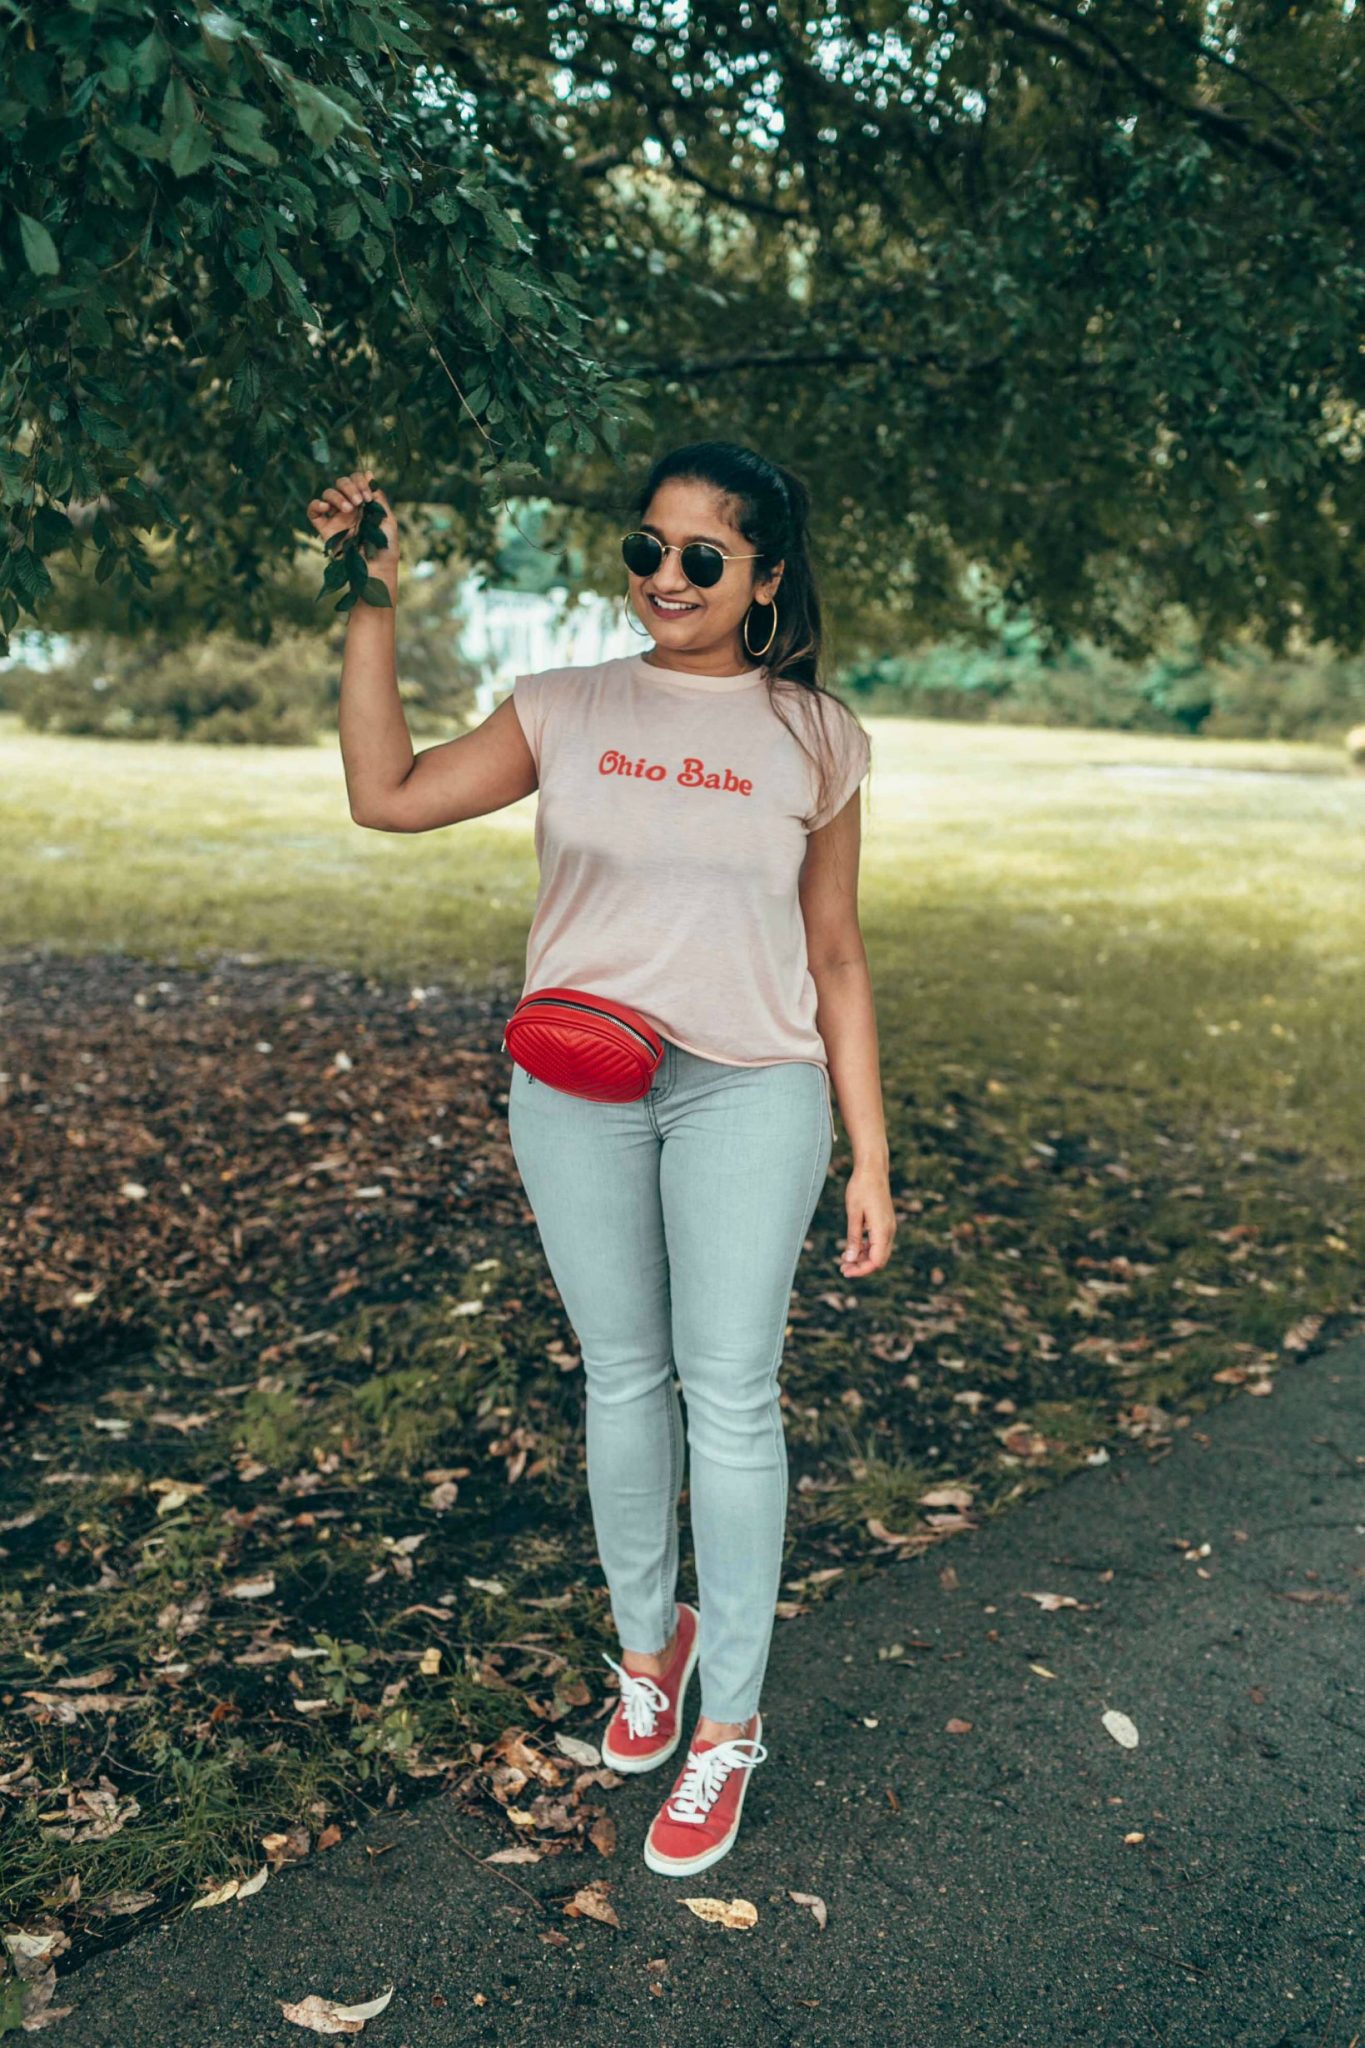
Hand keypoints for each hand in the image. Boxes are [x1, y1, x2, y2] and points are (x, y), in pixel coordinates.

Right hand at [306, 470, 399, 575]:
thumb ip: (378, 497)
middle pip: (341, 483)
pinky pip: (312, 510)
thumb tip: (369, 474)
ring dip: (338, 496)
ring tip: (349, 509)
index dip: (360, 481)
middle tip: (360, 502)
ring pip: (328, 493)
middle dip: (351, 487)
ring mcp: (335, 517)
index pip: (356, 480)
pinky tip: (326, 508)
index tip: (368, 496)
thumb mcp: (387, 519)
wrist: (376, 569)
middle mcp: (348, 508)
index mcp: (364, 503)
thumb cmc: (385, 547)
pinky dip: (316, 504)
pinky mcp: (324, 528)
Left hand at [839, 1162, 895, 1276]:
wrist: (872, 1169)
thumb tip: (849, 1259)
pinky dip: (865, 1249)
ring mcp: (888, 1227)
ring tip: (843, 1260)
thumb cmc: (861, 1188)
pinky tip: (852, 1249)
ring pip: (878, 1252)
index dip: (861, 1270)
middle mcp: (889, 1231)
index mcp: (882, 1230)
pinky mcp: (884, 1223)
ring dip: (862, 1258)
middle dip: (861, 1267)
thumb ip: (852, 1237)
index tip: (845, 1271)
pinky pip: (877, 1242)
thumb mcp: (853, 1214)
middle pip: (879, 1260)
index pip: (876, 1261)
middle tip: (842, 1269)